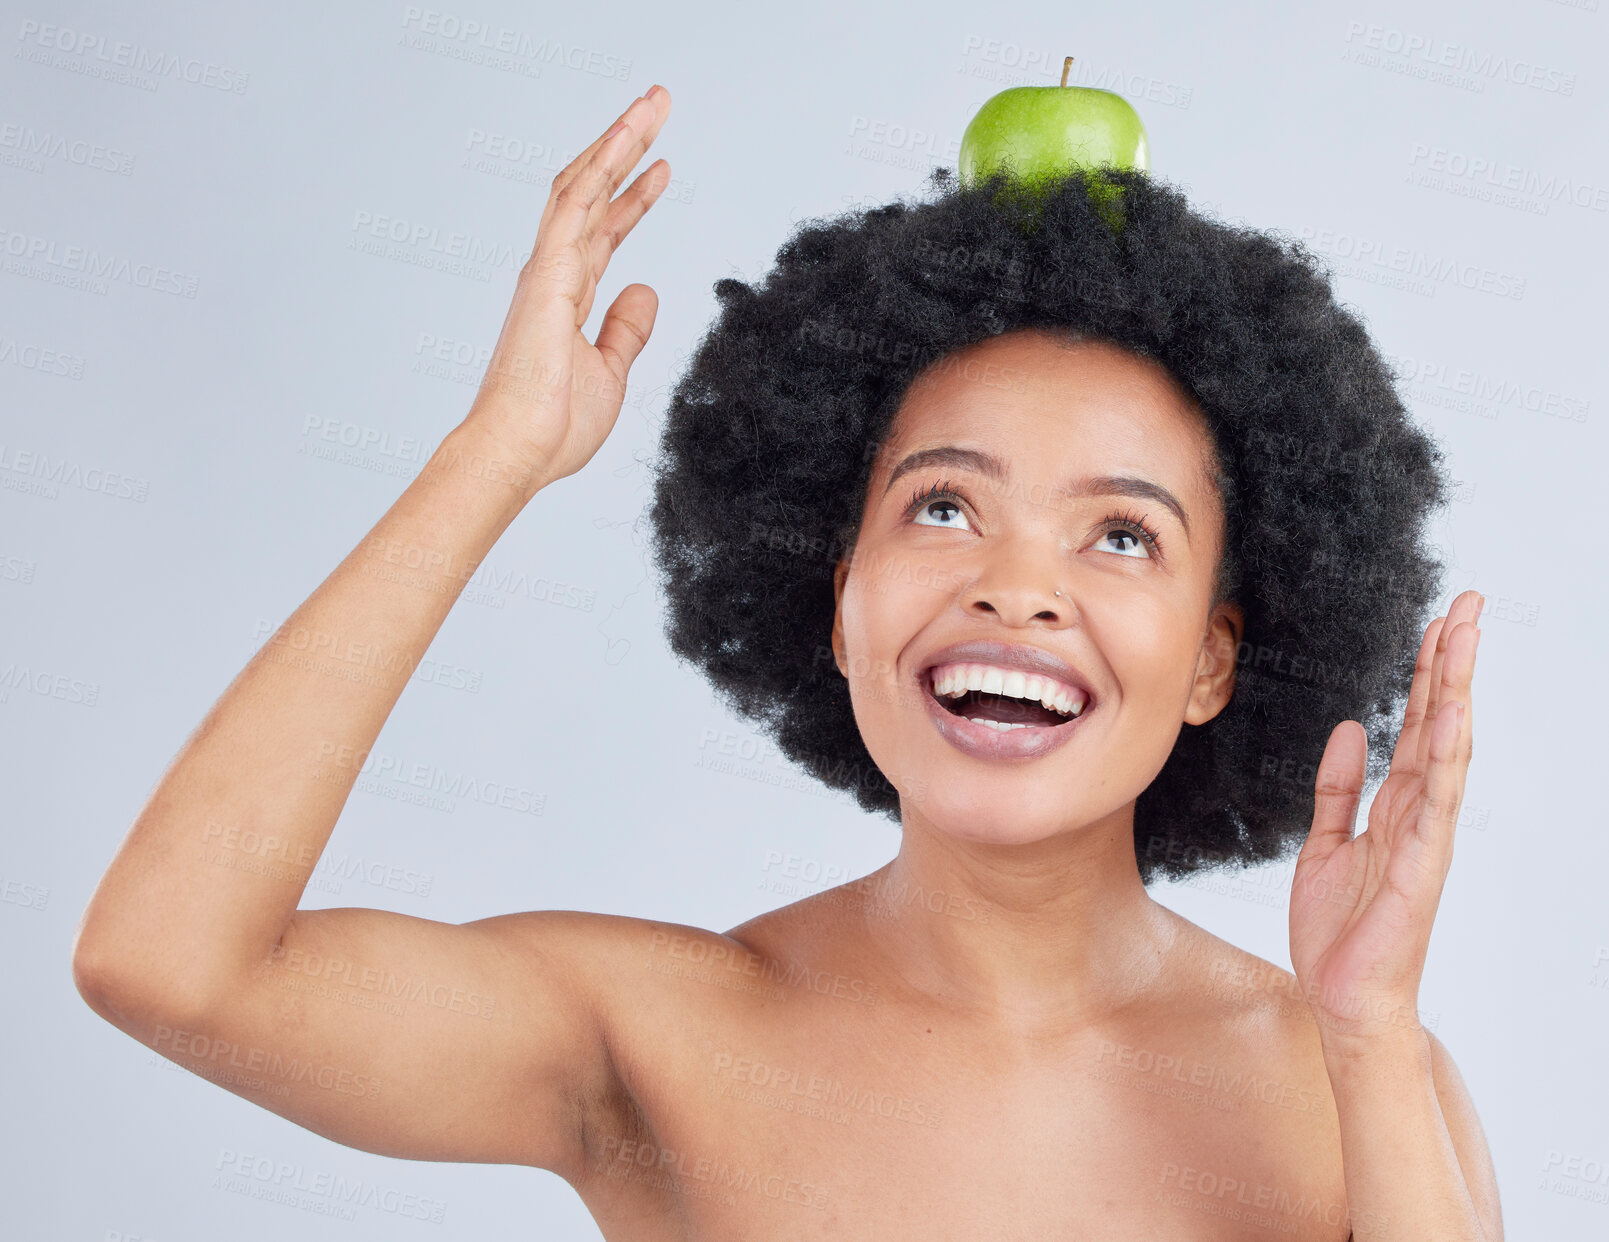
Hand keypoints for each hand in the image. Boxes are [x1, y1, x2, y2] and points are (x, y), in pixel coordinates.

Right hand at [466, 86, 672, 491]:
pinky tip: (627, 134)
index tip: (661, 169)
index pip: (605, 233)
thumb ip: (626, 329)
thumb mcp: (610, 372)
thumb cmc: (553, 427)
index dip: (633, 199)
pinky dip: (602, 165)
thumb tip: (647, 289)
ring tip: (651, 103)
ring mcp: (547, 270)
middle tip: (657, 109)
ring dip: (618, 140)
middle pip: (593, 195)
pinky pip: (577, 205)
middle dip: (626, 150)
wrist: (519, 452)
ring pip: (583, 185)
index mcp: (565, 298)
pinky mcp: (547, 274)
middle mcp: (553, 274)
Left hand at [1288, 589, 1482, 1050]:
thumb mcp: (1323, 844)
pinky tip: (1453, 713)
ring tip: (1465, 635)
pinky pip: (1435, 800)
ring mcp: (1426, 835)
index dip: (1426, 672)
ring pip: (1446, 748)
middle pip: (1439, 722)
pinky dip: (1447, 754)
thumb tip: (1347, 728)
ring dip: (1455, 690)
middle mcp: (1420, 812)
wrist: (1341, 998)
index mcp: (1396, 805)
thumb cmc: (1339, 932)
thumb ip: (1335, 788)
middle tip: (1467, 602)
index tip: (1438, 621)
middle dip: (1451, 662)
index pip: (1416, 724)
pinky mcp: (1421, 863)